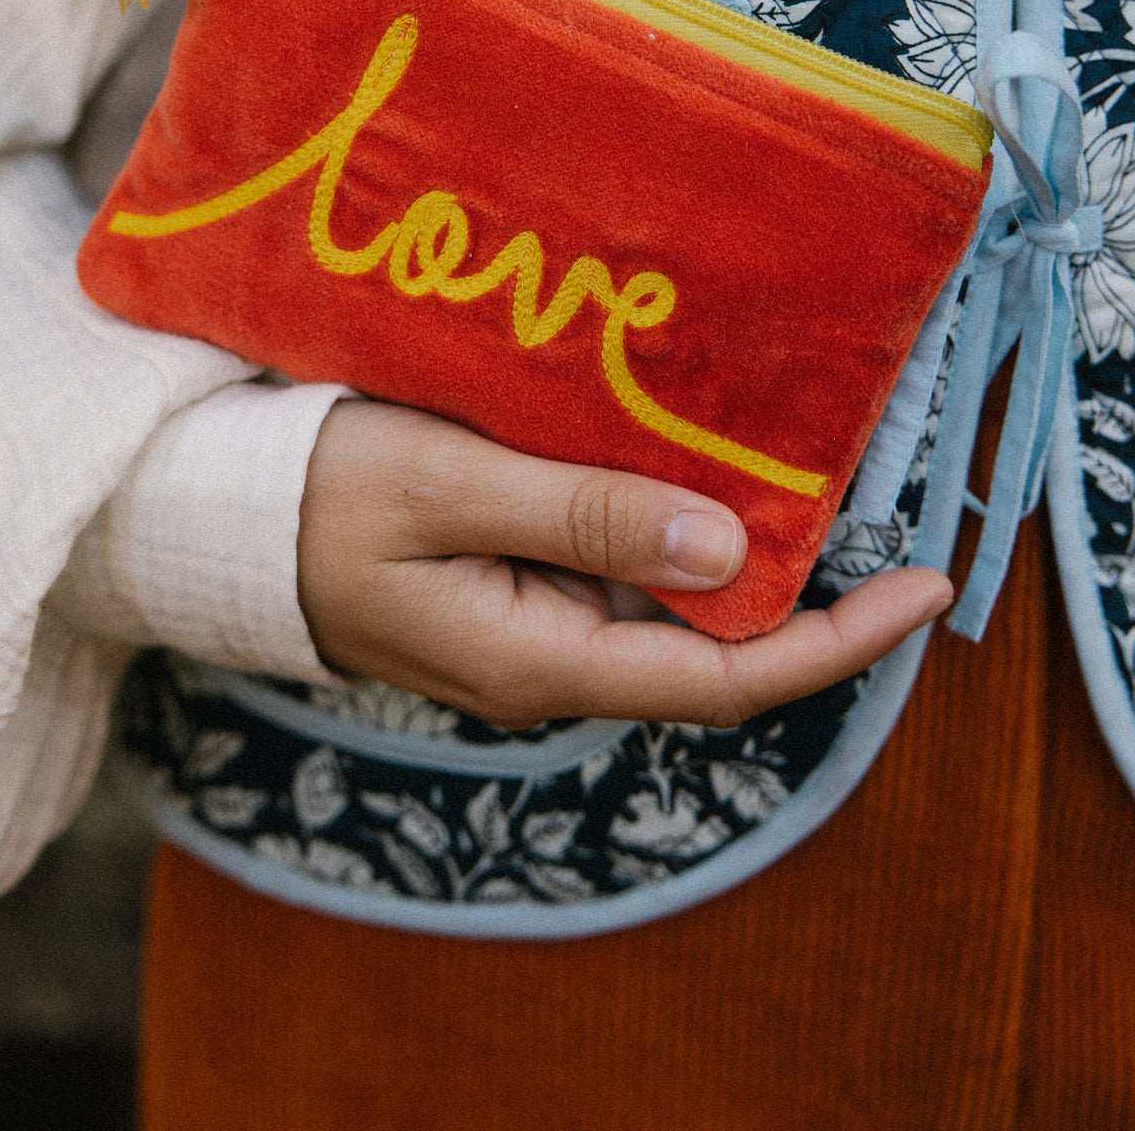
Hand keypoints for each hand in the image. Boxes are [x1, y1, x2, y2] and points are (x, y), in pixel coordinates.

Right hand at [298, 397, 951, 729]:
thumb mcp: (450, 484)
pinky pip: (620, 572)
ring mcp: (530, 632)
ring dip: (742, 547)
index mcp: (540, 658)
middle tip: (887, 499)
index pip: (724, 677)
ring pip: (669, 603)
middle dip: (810, 588)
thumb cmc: (318, 490)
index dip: (836, 642)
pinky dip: (675, 524)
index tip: (926, 588)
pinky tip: (698, 457)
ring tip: (811, 462)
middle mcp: (550, 664)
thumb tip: (730, 550)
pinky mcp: (510, 592)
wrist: (209, 514)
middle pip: (711, 644)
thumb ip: (585, 514)